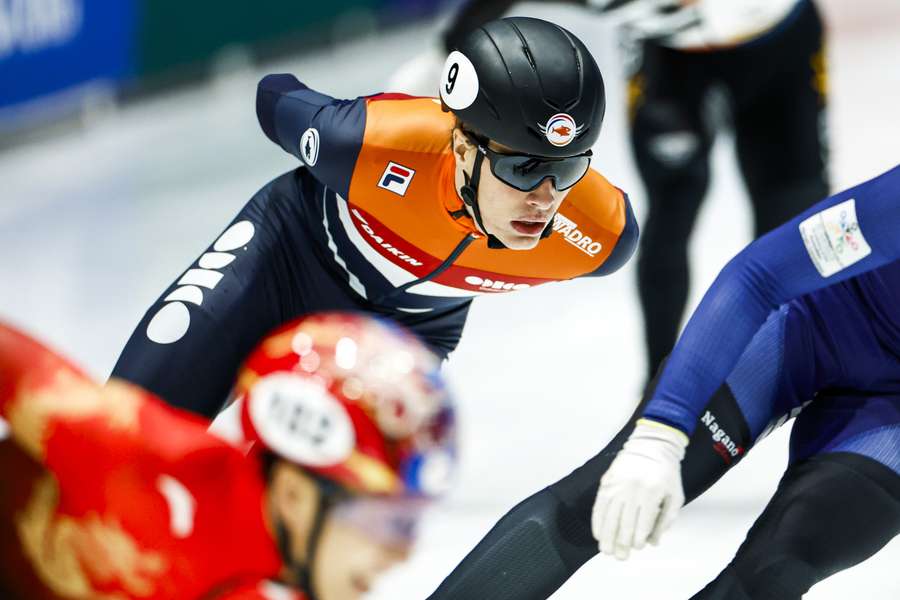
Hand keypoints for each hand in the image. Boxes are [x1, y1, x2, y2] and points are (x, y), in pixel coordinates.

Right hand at [591, 419, 688, 559]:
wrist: (651, 445)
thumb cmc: (666, 472)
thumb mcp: (675, 496)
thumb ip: (666, 520)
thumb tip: (653, 542)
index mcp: (651, 493)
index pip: (642, 523)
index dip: (638, 539)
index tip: (637, 547)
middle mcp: (632, 490)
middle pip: (624, 523)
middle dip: (621, 544)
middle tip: (619, 557)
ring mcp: (617, 485)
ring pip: (609, 517)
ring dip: (606, 536)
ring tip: (605, 551)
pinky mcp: (606, 482)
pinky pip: (599, 505)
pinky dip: (597, 521)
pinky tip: (597, 533)